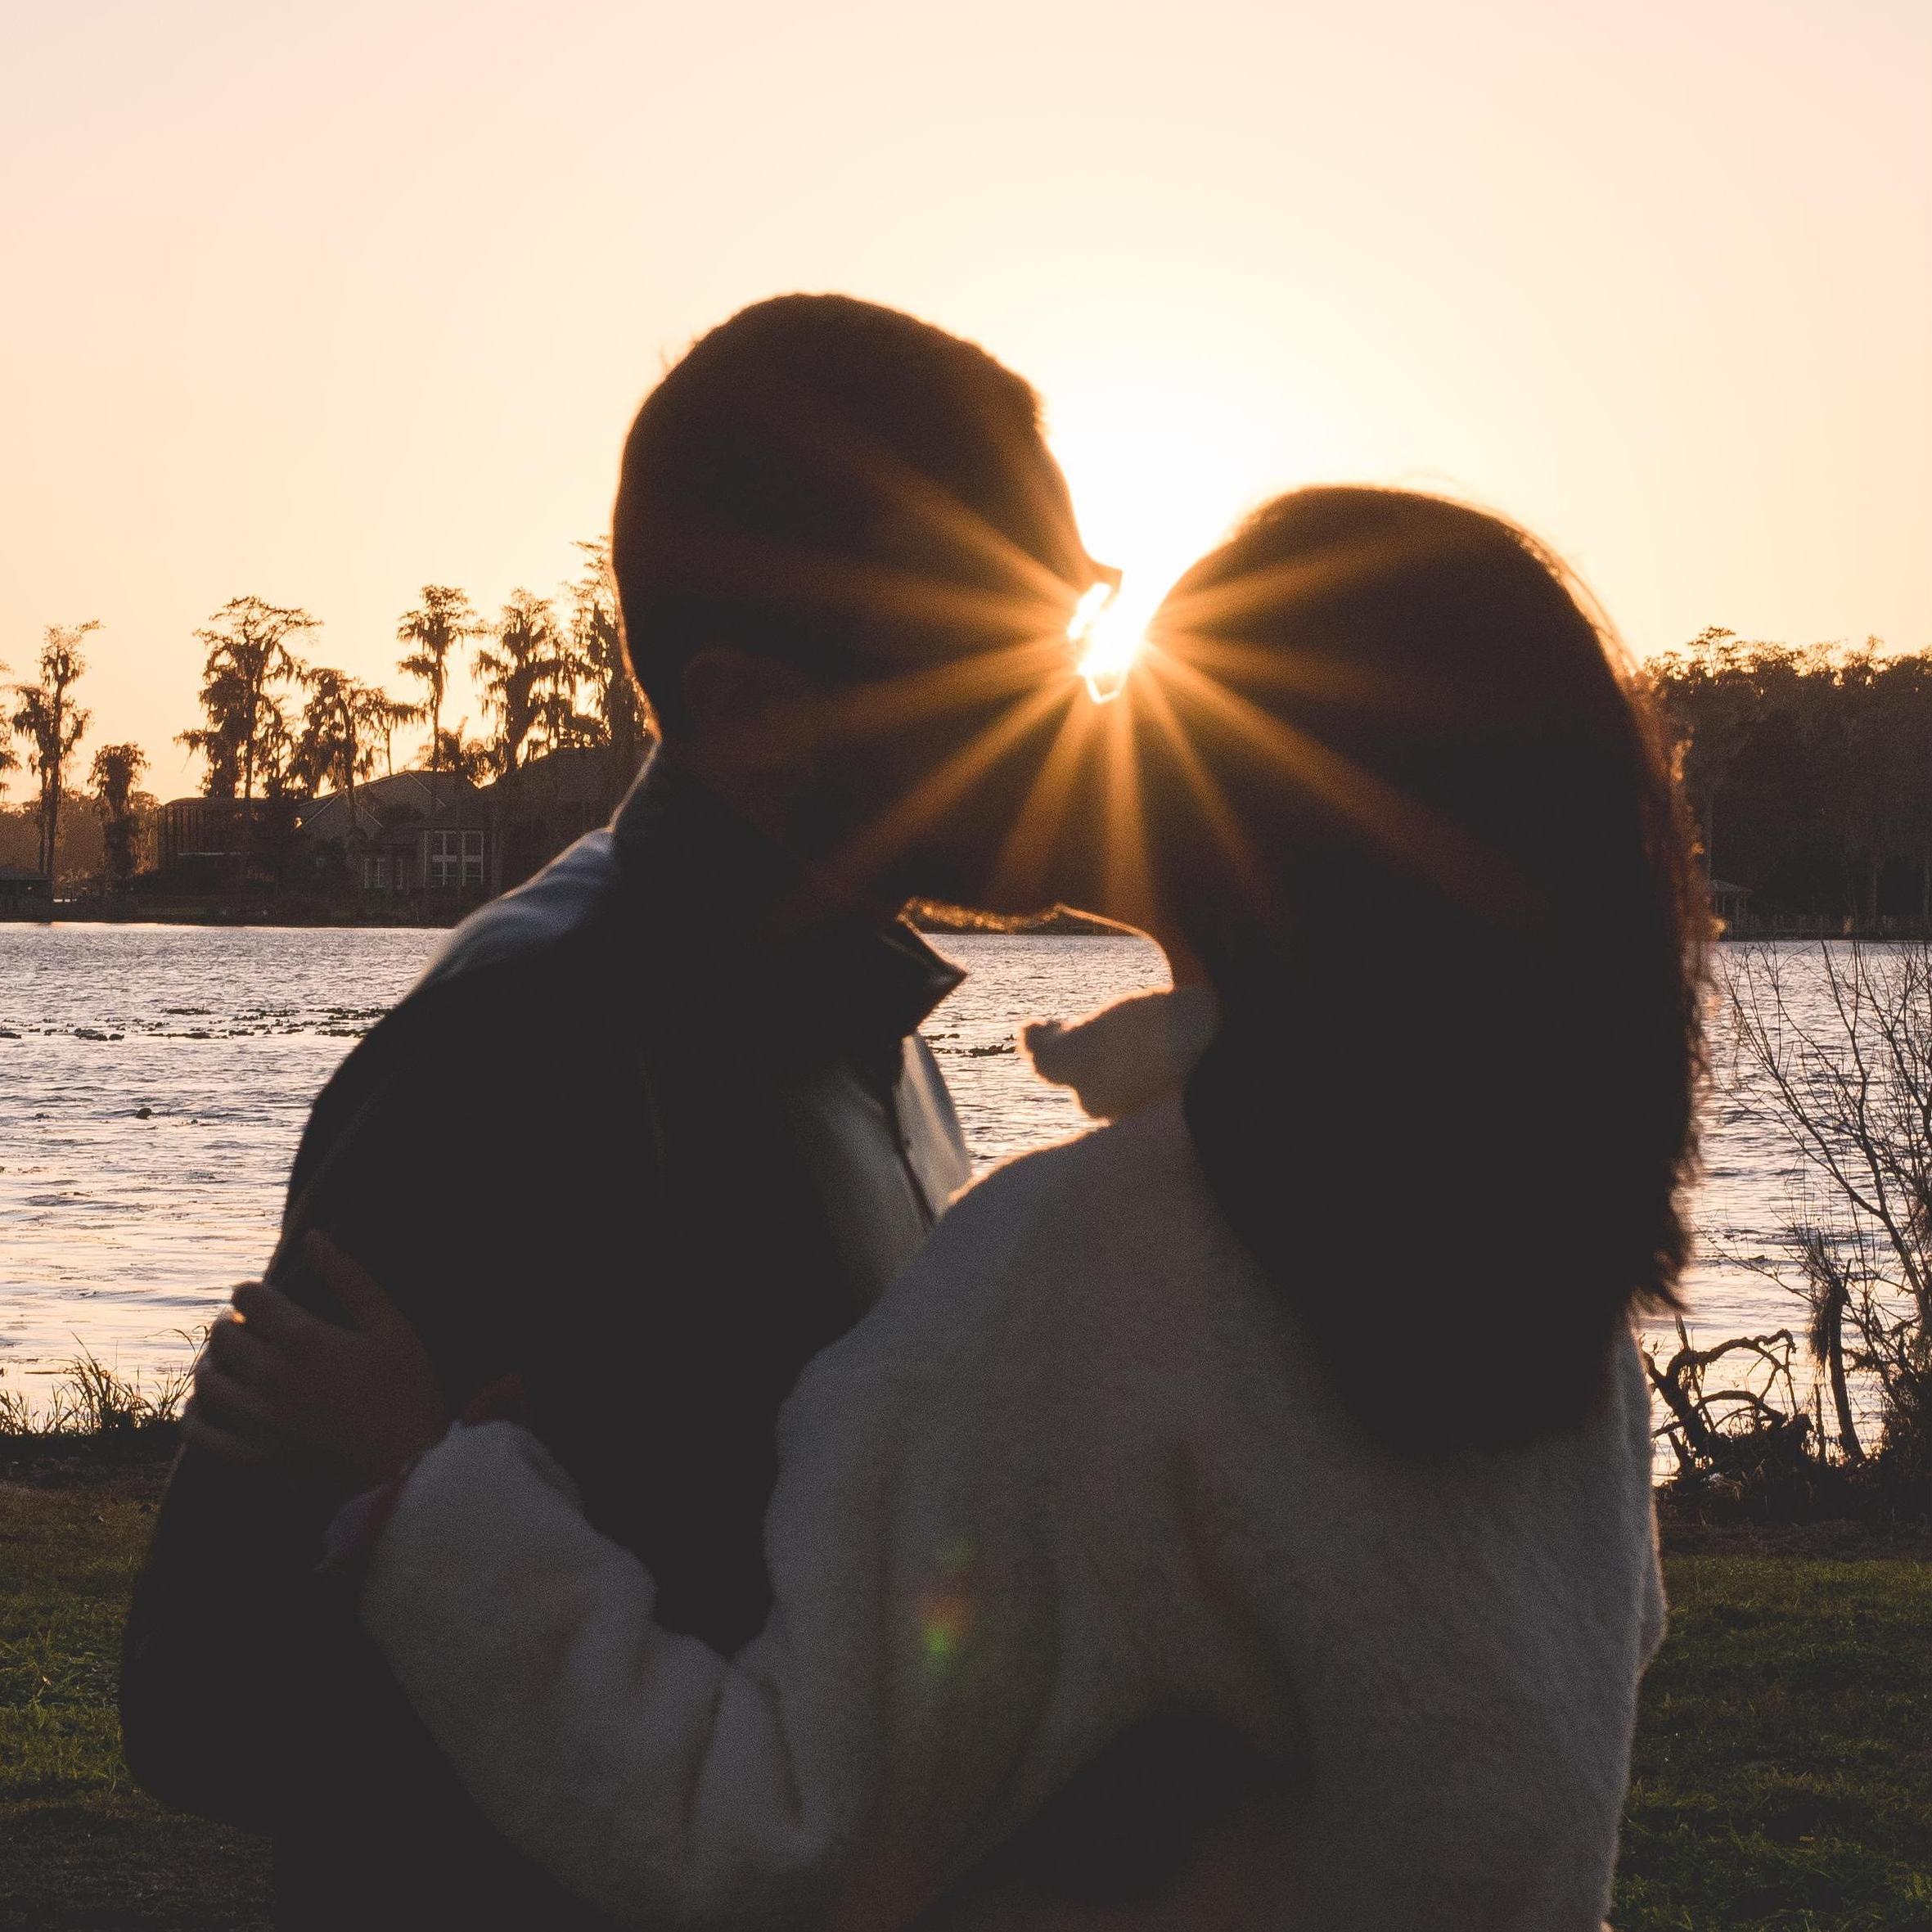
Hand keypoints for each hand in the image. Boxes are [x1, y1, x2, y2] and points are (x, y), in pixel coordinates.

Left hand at [182, 1231, 451, 1506]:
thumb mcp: (392, 1329)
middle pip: (221, 1336)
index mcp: (307, 1341)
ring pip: (206, 1380)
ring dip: (212, 1364)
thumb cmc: (408, 1395)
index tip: (258, 1297)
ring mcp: (258, 1422)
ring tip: (231, 1364)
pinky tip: (212, 1405)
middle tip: (246, 1329)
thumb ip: (351, 1280)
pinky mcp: (251, 1460)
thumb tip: (314, 1237)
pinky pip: (197, 1431)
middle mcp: (273, 1378)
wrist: (409, 1475)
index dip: (249, 1292)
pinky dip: (195, 1413)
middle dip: (229, 1325)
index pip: (250, 1298)